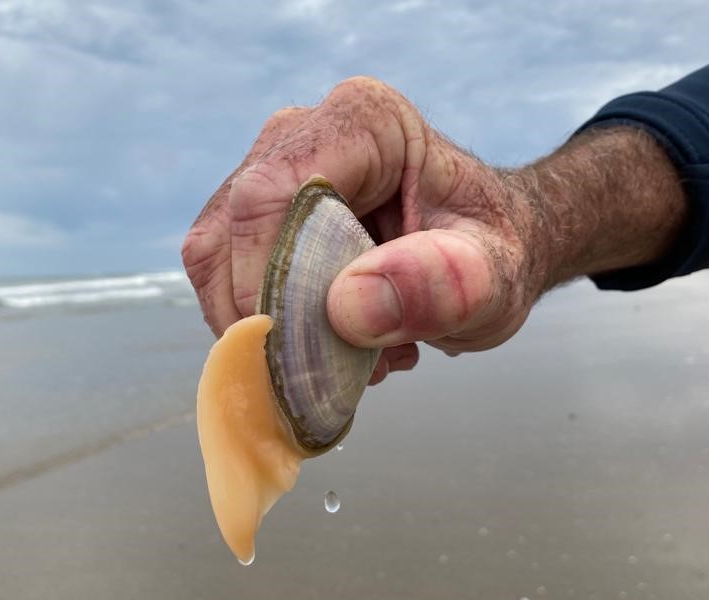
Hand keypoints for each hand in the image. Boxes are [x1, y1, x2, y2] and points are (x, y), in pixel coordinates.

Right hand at [182, 77, 541, 383]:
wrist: (482, 257)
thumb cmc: (490, 253)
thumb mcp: (492, 274)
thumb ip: (441, 284)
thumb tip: (348, 308)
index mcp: (364, 123)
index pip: (272, 195)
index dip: (267, 279)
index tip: (299, 352)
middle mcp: (303, 136)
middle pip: (230, 233)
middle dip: (268, 317)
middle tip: (338, 367)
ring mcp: (273, 175)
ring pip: (216, 262)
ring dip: (268, 328)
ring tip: (350, 354)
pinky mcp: (258, 220)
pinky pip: (226, 280)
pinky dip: (268, 327)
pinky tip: (335, 343)